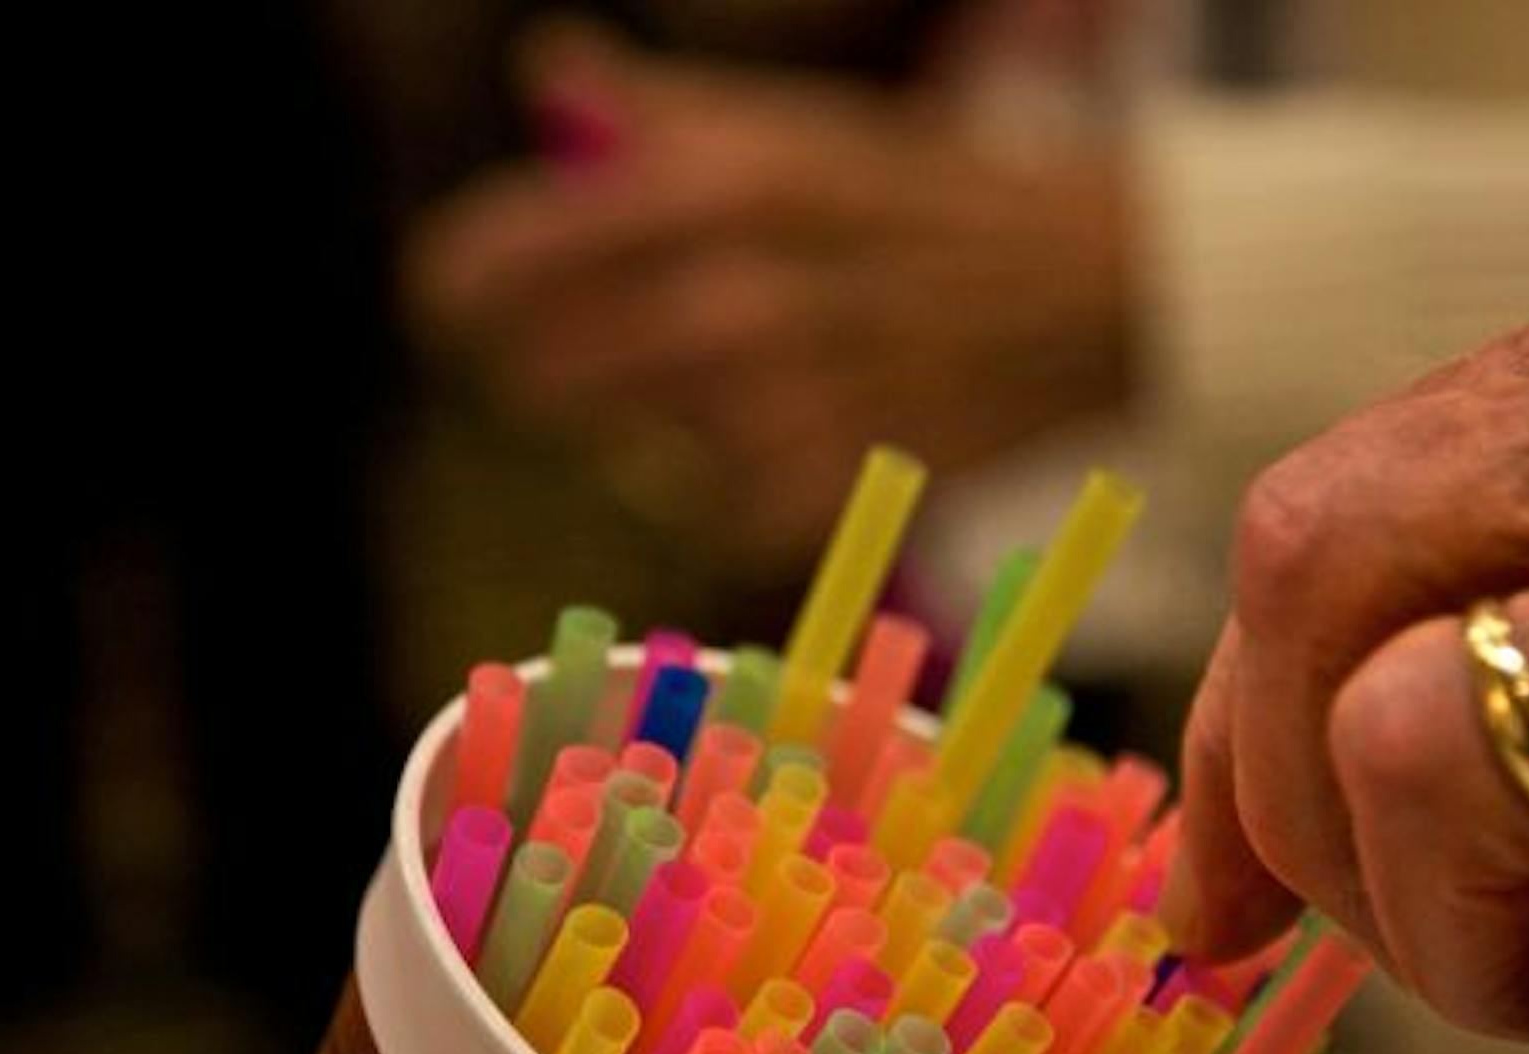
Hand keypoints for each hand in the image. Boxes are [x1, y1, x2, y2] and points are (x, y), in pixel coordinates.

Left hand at [405, 23, 1133, 559]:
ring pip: (622, 444)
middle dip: (530, 368)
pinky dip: (716, 481)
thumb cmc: (919, 193)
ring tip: (695, 384)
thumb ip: (656, 109)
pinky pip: (708, 504)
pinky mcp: (821, 487)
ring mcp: (777, 404)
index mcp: (711, 183)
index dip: (460, 286)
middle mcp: (733, 297)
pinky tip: (765, 436)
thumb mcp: (791, 123)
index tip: (449, 299)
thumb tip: (550, 73)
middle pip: (542, 373)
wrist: (1080, 286)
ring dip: (634, 422)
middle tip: (543, 362)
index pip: (506, 260)